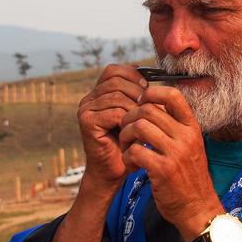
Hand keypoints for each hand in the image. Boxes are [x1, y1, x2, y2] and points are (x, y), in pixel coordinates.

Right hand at [77, 64, 147, 188]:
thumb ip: (139, 94)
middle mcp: (89, 98)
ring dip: (135, 108)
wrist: (114, 170)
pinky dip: (128, 120)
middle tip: (148, 108)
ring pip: (117, 96)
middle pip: (116, 80)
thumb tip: (156, 74)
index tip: (147, 89)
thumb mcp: (136, 114)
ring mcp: (86, 109)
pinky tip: (132, 130)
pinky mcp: (87, 122)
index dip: (133, 75)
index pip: (114, 70)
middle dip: (137, 92)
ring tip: (142, 122)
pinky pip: (114, 112)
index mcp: (99, 93)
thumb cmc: (128, 142)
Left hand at [119, 86, 223, 238]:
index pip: (173, 94)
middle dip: (130, 117)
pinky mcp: (162, 170)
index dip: (152, 93)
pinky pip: (135, 151)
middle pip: (149, 109)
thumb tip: (154, 105)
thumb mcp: (190, 146)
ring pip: (139, 127)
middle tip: (126, 131)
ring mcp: (175, 153)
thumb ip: (175, 127)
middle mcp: (186, 136)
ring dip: (126, 136)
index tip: (141, 104)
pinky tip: (131, 164)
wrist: (198, 208)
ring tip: (127, 147)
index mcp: (192, 127)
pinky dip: (127, 157)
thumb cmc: (189, 176)